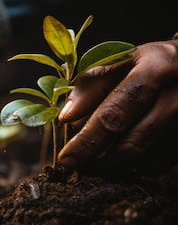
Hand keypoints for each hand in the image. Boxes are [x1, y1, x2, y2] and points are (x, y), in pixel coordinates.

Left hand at [58, 39, 177, 174]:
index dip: (87, 139)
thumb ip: (92, 85)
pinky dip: (137, 163)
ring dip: (114, 162)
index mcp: (156, 68)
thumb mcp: (122, 60)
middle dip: (97, 158)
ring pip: (144, 157)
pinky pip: (159, 163)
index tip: (66, 158)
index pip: (115, 112)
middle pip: (131, 142)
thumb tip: (67, 118)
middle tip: (76, 163)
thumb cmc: (149, 63)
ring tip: (98, 153)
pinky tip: (127, 148)